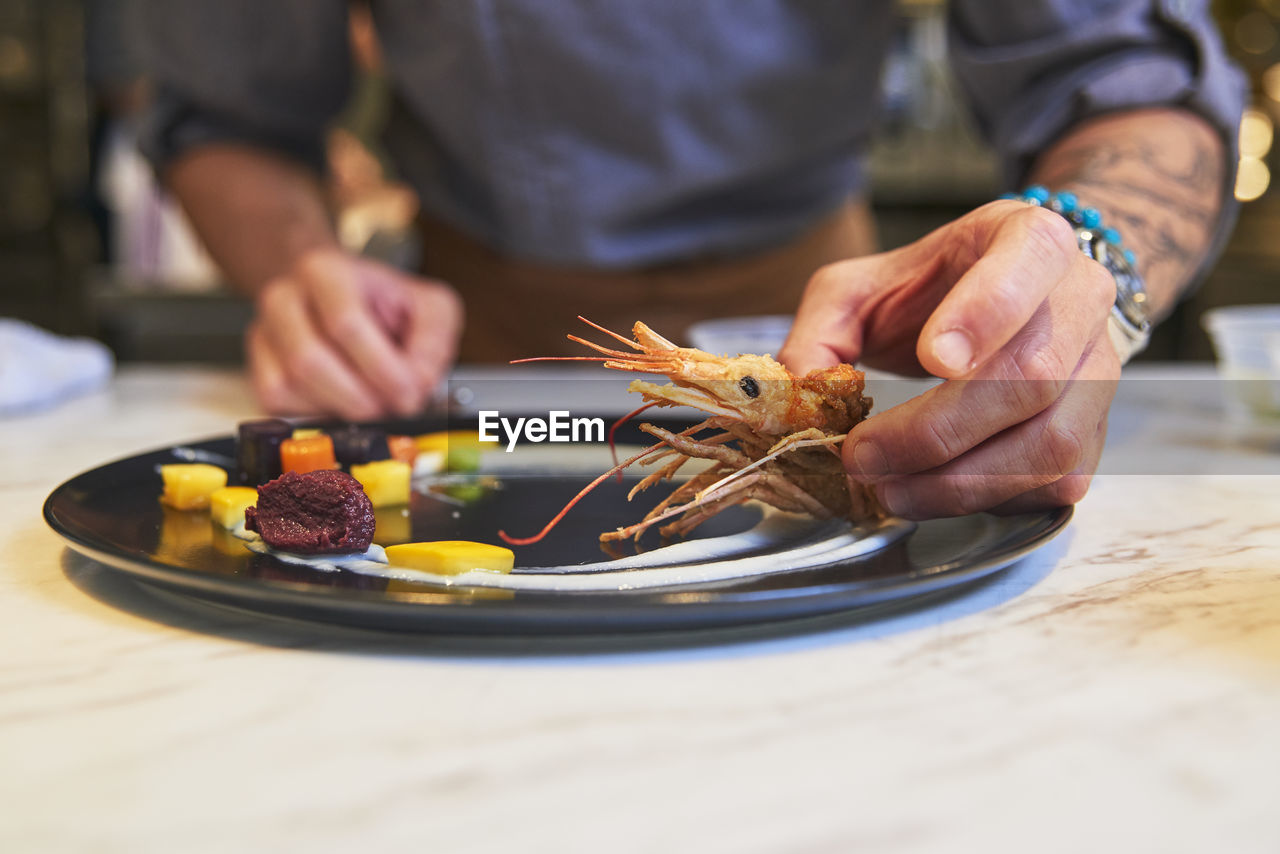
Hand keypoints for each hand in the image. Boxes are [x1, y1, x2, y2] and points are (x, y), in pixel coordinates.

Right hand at [246, 247, 463, 419]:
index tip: (411, 392)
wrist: (346, 300)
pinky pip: (276, 402)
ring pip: (288, 386)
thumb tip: (418, 381)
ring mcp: (264, 333)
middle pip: (308, 360)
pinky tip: (343, 402)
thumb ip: (434, 339)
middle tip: (393, 407)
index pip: (345, 323)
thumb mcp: (430, 306)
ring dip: (340, 408)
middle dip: (360, 397)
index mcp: (325, 271)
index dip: (381, 368)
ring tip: (374, 404)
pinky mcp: (258, 368)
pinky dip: (315, 414)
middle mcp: (284, 298)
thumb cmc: (387, 305)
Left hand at [779, 200, 1119, 518]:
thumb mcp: (857, 290)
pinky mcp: (1094, 432)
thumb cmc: (928, 294)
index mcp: (1027, 239)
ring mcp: (1099, 369)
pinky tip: (934, 493)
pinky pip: (1055, 482)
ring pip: (1048, 442)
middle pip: (1031, 376)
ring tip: (890, 489)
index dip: (986, 312)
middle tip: (866, 456)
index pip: (1029, 259)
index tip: (933, 359)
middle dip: (937, 431)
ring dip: (959, 481)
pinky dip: (988, 499)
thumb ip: (819, 333)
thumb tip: (801, 396)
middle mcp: (1080, 299)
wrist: (1003, 306)